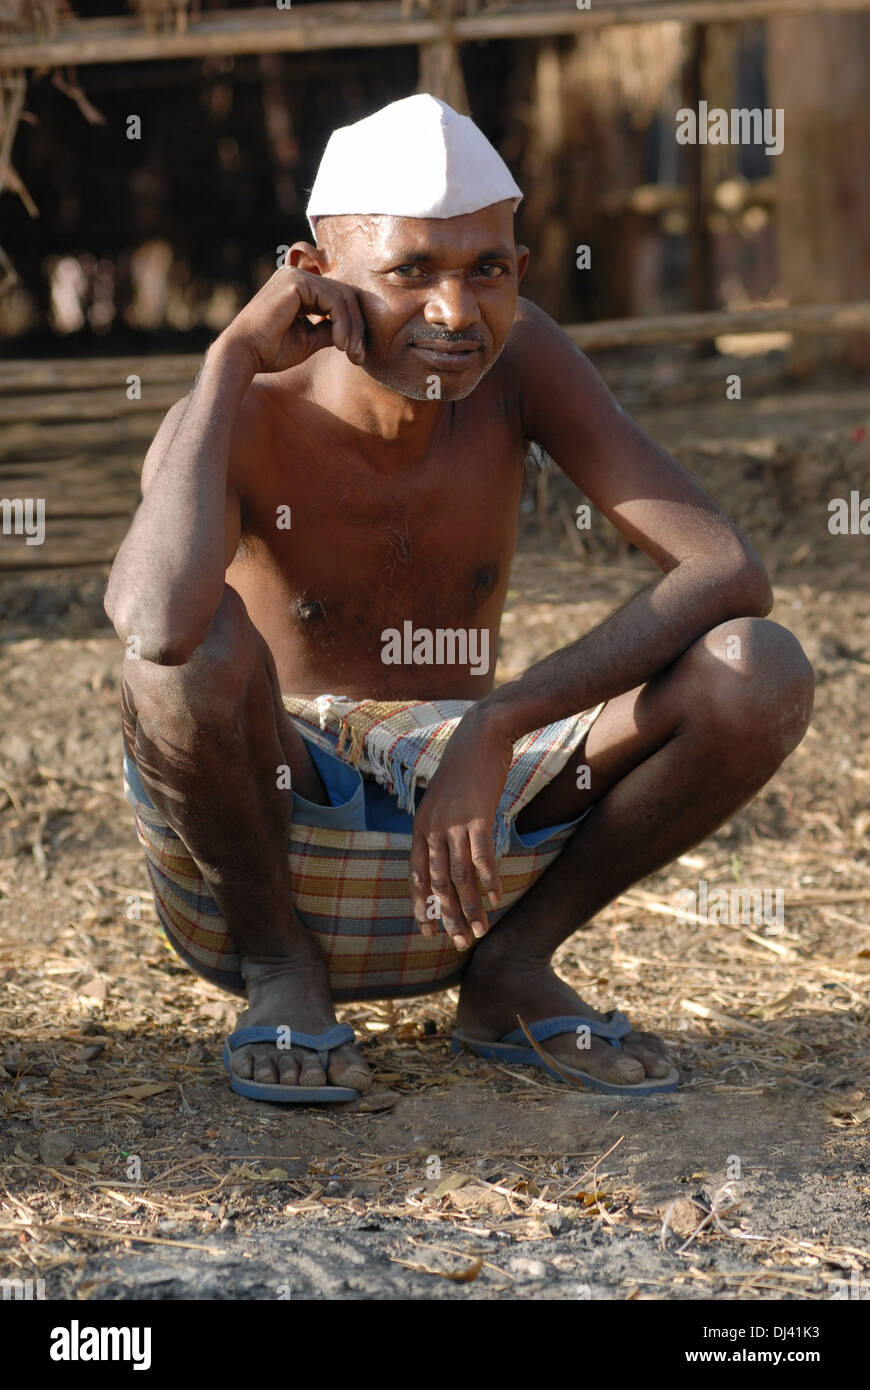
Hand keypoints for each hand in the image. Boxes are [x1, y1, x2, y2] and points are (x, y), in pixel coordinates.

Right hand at [218, 267, 365, 375]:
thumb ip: (328, 329)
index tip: (356, 355)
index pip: (339, 299)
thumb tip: (352, 331)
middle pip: (345, 295)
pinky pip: (334, 299)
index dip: (353, 325)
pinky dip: (342, 323)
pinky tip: (339, 344)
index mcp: (298, 288)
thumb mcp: (309, 340)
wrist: (244, 354)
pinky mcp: (296, 281)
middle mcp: (297, 275)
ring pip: (343, 297)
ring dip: (352, 328)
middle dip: (357, 327)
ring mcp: (296, 275)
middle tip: (359, 357)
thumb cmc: (270, 351)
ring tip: (350, 353)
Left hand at [408, 708, 511, 949]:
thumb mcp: (444, 802)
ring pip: (460, 876)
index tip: (427, 932)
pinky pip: (481, 856)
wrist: (479, 736)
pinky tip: (495, 898)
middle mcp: (432, 829)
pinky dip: (488, 880)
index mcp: (421, 828)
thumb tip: (450, 858)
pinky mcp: (478, 816)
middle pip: (439, 883)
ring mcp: (454, 823)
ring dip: (471, 907)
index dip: (422, 906)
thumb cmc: (464, 769)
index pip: (417, 876)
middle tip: (459, 943)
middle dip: (448, 916)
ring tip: (481, 930)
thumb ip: (443, 830)